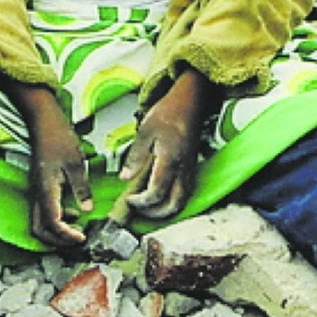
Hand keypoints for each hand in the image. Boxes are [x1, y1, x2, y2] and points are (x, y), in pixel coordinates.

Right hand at [19, 88, 93, 247]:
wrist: (43, 121)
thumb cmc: (58, 137)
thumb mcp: (76, 163)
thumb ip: (81, 188)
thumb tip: (87, 209)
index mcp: (46, 189)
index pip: (53, 223)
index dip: (67, 235)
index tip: (82, 237)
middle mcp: (37, 193)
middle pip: (39, 230)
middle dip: (58, 240)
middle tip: (77, 240)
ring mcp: (36, 191)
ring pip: (38, 223)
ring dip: (56, 231)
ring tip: (76, 229)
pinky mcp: (38, 187)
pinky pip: (42, 212)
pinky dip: (55, 219)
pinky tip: (72, 212)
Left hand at [119, 70, 215, 221]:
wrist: (190, 102)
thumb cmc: (169, 112)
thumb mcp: (145, 131)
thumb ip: (135, 157)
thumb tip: (125, 178)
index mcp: (169, 161)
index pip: (156, 194)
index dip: (140, 202)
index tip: (129, 198)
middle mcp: (183, 170)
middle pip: (173, 205)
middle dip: (154, 214)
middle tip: (138, 209)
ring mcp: (189, 171)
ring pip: (182, 202)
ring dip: (165, 209)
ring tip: (148, 206)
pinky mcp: (192, 169)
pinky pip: (185, 193)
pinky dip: (173, 201)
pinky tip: (161, 195)